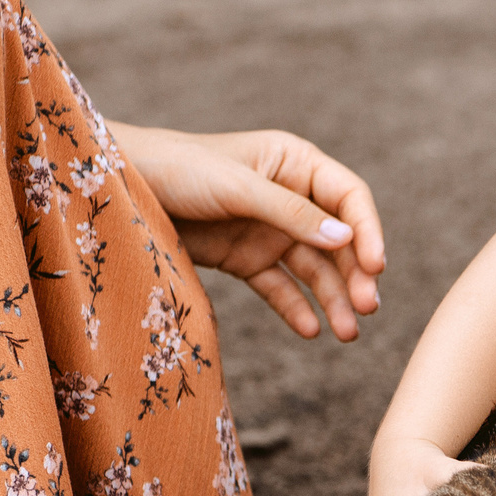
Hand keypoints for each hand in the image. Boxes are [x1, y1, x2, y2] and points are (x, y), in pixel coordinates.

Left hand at [111, 122, 386, 339]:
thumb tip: (346, 240)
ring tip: (347, 333)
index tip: (376, 266)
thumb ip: (291, 213)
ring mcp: (268, 230)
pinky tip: (311, 331)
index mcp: (294, 162)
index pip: (348, 197)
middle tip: (366, 308)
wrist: (119, 189)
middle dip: (354, 274)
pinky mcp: (245, 258)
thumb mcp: (237, 187)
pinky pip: (279, 287)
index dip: (368, 230)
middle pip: (337, 239)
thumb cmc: (179, 169)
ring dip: (333, 299)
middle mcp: (289, 196)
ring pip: (313, 269)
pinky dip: (296, 309)